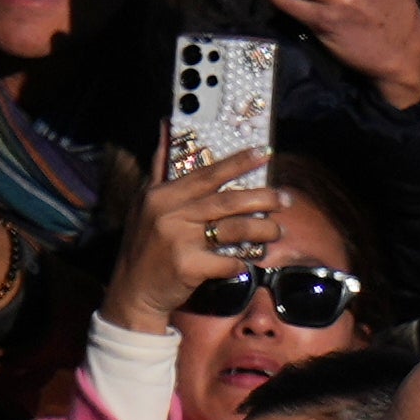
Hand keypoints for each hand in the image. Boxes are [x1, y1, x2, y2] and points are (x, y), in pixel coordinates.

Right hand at [104, 145, 276, 332]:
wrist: (132, 292)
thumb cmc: (145, 246)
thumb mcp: (145, 203)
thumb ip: (159, 167)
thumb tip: (166, 126)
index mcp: (162, 195)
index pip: (207, 174)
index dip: (239, 163)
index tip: (266, 153)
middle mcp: (169, 214)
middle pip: (227, 201)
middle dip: (263, 198)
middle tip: (286, 198)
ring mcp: (178, 240)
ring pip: (233, 229)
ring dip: (261, 230)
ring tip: (278, 230)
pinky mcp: (188, 267)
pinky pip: (227, 261)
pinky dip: (241, 263)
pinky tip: (247, 263)